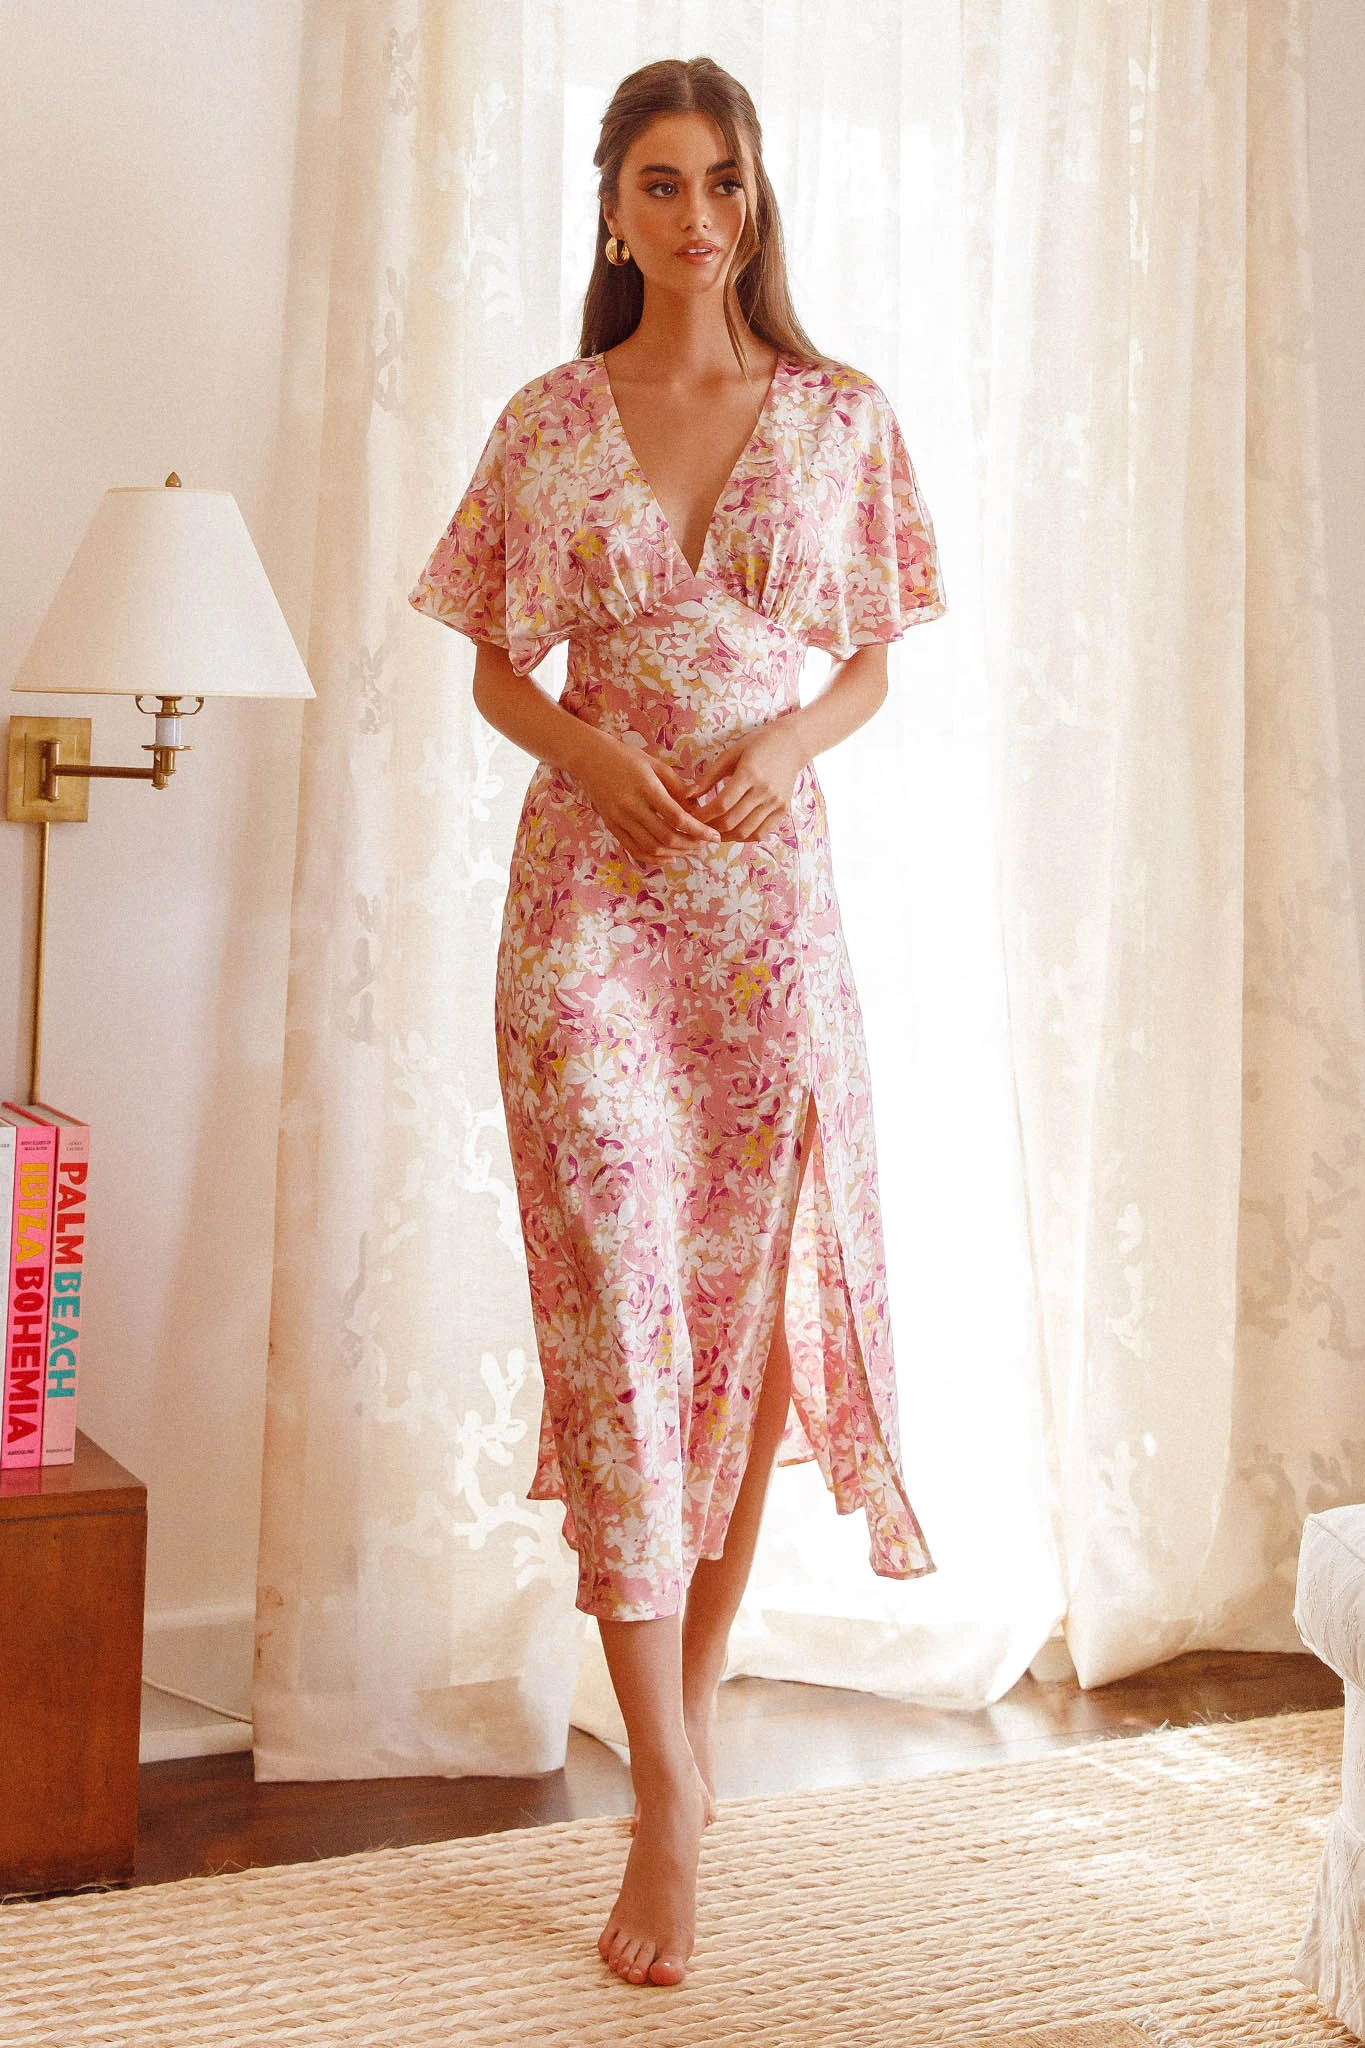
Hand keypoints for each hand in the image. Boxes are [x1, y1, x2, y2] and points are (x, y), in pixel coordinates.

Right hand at [575, 731, 723, 862]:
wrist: (591, 758)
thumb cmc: (628, 758)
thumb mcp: (656, 765)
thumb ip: (678, 788)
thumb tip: (699, 809)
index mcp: (646, 787)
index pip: (677, 817)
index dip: (698, 830)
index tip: (714, 836)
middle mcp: (631, 806)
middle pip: (666, 837)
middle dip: (690, 845)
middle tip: (704, 844)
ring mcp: (619, 819)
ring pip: (652, 848)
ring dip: (675, 853)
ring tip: (689, 849)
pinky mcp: (611, 827)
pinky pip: (635, 850)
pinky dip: (654, 858)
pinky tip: (669, 856)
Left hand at [687, 715, 809, 840]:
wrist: (792, 744)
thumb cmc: (758, 744)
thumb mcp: (731, 753)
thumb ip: (709, 776)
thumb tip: (687, 795)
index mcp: (749, 774)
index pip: (722, 804)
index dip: (704, 815)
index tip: (691, 817)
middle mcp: (765, 791)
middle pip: (732, 822)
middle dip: (711, 828)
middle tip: (698, 828)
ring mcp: (776, 803)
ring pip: (746, 832)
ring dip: (726, 837)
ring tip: (713, 832)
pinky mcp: (783, 810)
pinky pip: (761, 833)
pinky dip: (744, 837)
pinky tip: (733, 832)